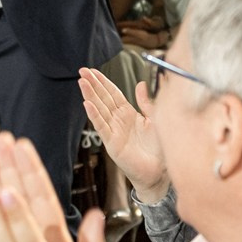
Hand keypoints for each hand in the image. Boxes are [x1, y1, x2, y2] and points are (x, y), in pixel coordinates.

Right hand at [79, 68, 168, 199]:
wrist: (160, 171)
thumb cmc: (159, 147)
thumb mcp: (155, 118)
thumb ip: (146, 102)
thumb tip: (141, 83)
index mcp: (128, 113)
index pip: (112, 93)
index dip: (103, 81)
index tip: (93, 70)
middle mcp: (118, 121)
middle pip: (103, 98)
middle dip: (92, 84)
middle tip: (82, 70)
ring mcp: (113, 131)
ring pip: (99, 109)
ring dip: (90, 95)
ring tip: (81, 82)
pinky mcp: (112, 143)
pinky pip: (101, 126)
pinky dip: (94, 115)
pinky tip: (87, 104)